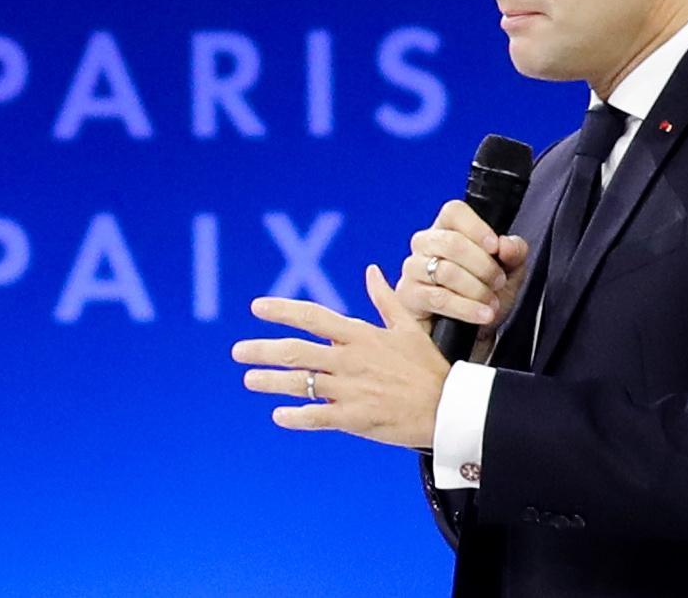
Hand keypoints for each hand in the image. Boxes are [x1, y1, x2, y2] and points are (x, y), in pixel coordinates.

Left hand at [231, 265, 449, 448]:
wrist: (450, 408)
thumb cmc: (428, 367)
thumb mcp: (407, 327)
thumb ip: (384, 299)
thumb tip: (371, 270)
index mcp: (360, 335)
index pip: (312, 316)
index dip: (282, 310)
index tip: (256, 306)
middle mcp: (349, 359)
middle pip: (296, 351)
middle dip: (262, 350)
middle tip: (237, 351)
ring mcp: (351, 389)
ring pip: (301, 383)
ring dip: (270, 381)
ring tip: (249, 379)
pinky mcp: (356, 418)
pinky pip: (318, 416)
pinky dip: (295, 416)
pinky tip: (278, 416)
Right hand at [396, 199, 529, 361]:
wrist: (474, 335)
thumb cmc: (486, 296)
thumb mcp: (509, 273)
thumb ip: (514, 253)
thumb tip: (507, 244)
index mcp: (447, 230)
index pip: (454, 211)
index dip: (476, 227)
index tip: (495, 247)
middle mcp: (425, 244)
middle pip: (451, 242)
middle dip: (483, 266)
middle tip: (498, 282)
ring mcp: (413, 269)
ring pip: (446, 271)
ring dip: (477, 289)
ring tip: (491, 302)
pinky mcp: (408, 295)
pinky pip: (439, 298)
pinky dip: (467, 308)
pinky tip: (482, 314)